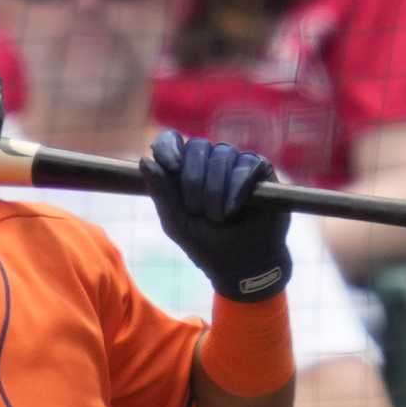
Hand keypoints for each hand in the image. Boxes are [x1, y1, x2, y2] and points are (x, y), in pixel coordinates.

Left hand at [140, 131, 291, 300]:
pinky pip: (247, 164)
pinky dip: (237, 186)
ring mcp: (236, 163)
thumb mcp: (176, 222)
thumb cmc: (205, 244)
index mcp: (185, 170)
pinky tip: (234, 209)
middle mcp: (210, 161)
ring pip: (222, 154)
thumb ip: (161, 192)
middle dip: (193, 180)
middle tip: (197, 211)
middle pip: (197, 146)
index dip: (169, 147)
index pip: (172, 141)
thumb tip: (145, 160)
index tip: (171, 166)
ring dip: (215, 189)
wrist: (243, 265)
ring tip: (219, 217)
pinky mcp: (261, 169)